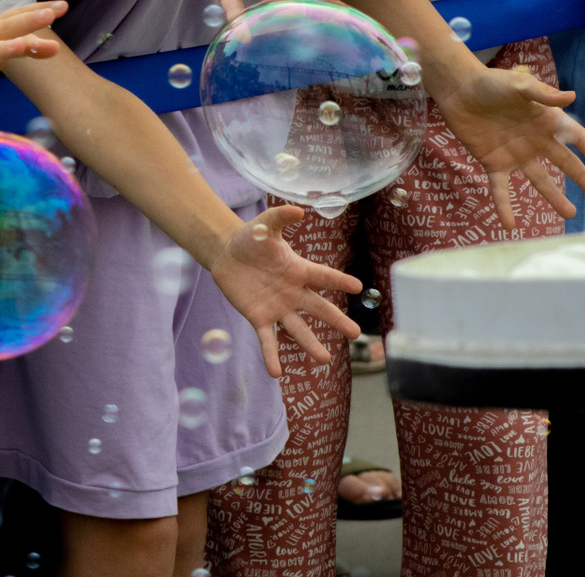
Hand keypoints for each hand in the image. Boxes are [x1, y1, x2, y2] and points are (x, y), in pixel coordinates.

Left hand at [208, 204, 364, 375]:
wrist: (227, 254)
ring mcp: (278, 307)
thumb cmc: (252, 238)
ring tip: (325, 360)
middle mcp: (293, 292)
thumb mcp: (264, 225)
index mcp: (298, 269)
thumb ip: (280, 218)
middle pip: (318, 308)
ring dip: (310, 344)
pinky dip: (271, 356)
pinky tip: (276, 373)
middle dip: (336, 320)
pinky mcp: (259, 318)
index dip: (338, 281)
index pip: (322, 276)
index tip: (357, 287)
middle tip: (356, 333)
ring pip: (298, 329)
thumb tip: (298, 210)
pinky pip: (267, 340)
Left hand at [433, 64, 584, 227]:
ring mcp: (516, 154)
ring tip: (569, 214)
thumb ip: (543, 94)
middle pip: (564, 162)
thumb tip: (572, 97)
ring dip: (553, 197)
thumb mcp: (518, 85)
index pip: (575, 137)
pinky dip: (504, 206)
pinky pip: (501, 189)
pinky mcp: (493, 163)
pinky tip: (509, 226)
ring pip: (539, 180)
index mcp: (546, 120)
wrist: (459, 90)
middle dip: (581, 178)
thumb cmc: (491, 82)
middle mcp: (535, 140)